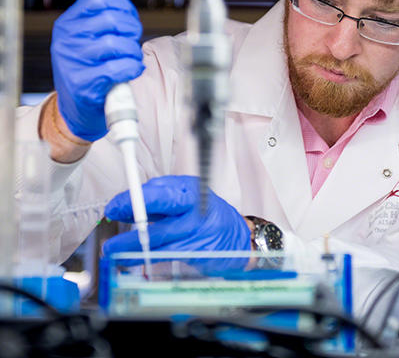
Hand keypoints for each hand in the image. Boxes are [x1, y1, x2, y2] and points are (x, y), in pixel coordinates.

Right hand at [51, 0, 144, 140]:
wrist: (79, 107)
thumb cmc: (89, 65)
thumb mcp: (86, 30)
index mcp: (68, 22)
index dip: (123, 6)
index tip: (127, 19)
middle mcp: (65, 39)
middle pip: (112, 20)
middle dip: (132, 30)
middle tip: (132, 41)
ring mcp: (72, 62)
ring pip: (119, 45)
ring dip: (133, 53)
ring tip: (129, 59)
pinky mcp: (84, 84)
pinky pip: (119, 67)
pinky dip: (132, 68)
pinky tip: (130, 70)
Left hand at [103, 175, 251, 270]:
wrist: (239, 239)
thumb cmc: (209, 217)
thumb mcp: (189, 200)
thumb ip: (163, 201)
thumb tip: (128, 205)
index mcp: (191, 189)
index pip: (159, 187)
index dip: (134, 195)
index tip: (115, 204)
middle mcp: (194, 205)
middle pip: (162, 202)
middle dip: (133, 207)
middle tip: (111, 213)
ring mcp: (196, 228)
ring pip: (158, 233)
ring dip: (131, 242)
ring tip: (111, 248)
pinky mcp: (195, 249)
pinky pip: (164, 253)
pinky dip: (144, 257)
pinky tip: (128, 260)